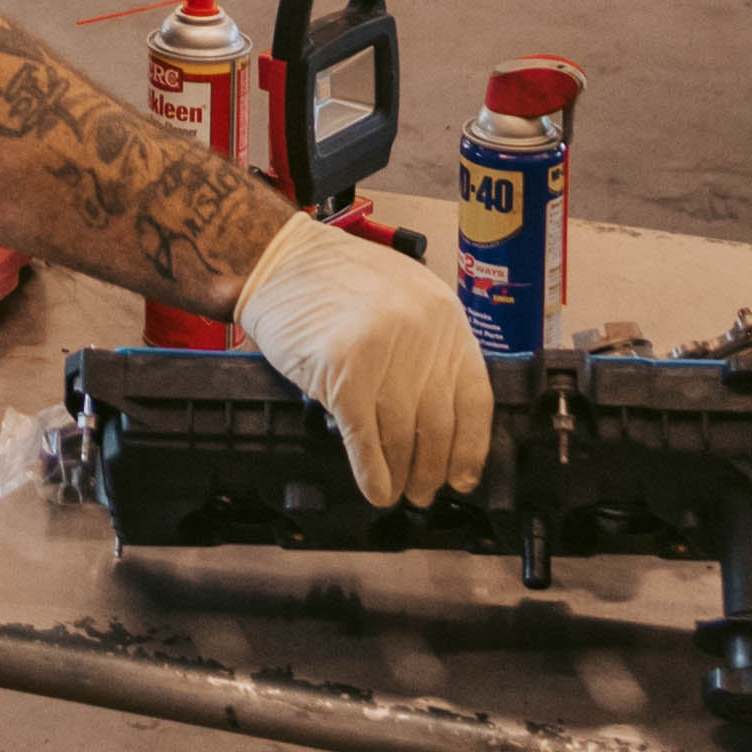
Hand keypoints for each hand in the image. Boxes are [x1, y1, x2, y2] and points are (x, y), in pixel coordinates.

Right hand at [233, 212, 493, 505]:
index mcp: (443, 314)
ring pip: (403, 435)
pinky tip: (374, 488)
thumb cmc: (334, 279)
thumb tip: (440, 419)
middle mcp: (420, 331)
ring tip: (397, 492)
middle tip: (424, 491)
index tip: (463, 475)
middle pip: (438, 423)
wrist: (277, 260)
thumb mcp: (403, 296)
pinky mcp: (342, 369)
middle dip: (432, 468)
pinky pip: (365, 437)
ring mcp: (381, 350)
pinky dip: (371, 471)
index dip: (471, 446)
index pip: (475, 396)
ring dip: (402, 475)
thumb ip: (427, 348)